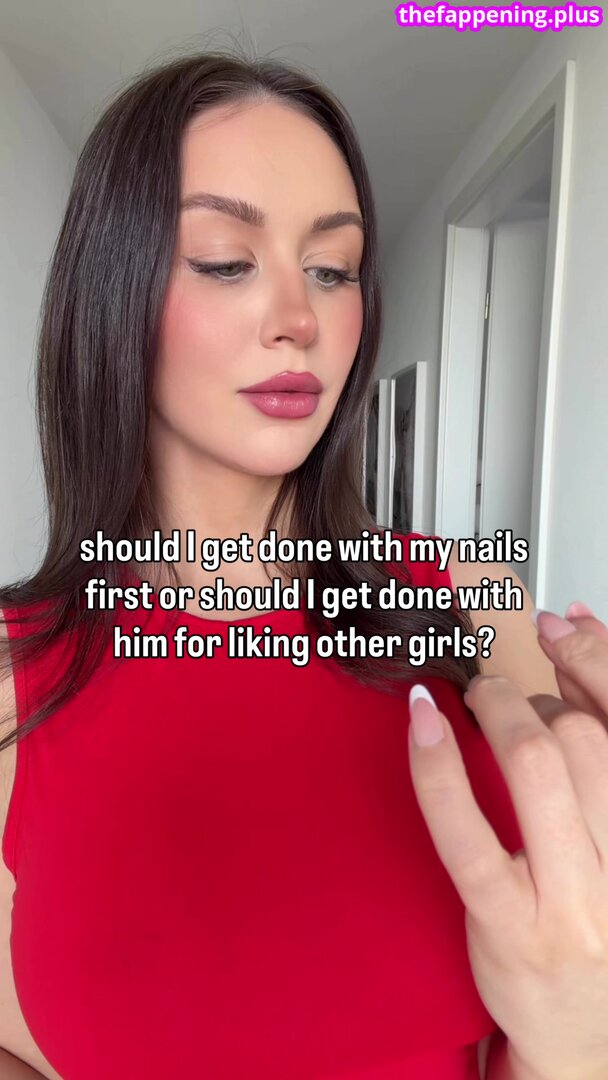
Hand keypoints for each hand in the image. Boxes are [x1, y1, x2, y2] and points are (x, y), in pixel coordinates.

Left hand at [406, 604, 607, 1079]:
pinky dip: (437, 766)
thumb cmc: (599, 927)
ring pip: (540, 765)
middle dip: (534, 696)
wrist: (587, 1040)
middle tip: (501, 696)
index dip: (596, 659)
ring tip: (477, 704)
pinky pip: (468, 832)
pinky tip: (421, 722)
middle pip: (588, 738)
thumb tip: (572, 631)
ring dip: (498, 711)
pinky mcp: (511, 925)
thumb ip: (598, 750)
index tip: (560, 629)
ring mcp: (573, 902)